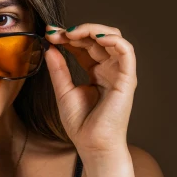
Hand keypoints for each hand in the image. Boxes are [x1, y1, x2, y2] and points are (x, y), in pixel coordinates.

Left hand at [43, 23, 137, 157]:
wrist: (92, 145)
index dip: (68, 37)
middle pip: (98, 39)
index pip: (84, 46)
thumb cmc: (81, 125)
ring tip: (72, 33)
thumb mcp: (63, 92)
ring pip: (113, 39)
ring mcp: (119, 73)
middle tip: (56, 33)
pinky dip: (113, 40)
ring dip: (93, 31)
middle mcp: (109, 69)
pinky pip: (126, 52)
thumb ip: (58, 69)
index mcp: (96, 72)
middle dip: (77, 31)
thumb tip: (50, 47)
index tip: (50, 34)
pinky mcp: (127, 79)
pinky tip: (96, 38)